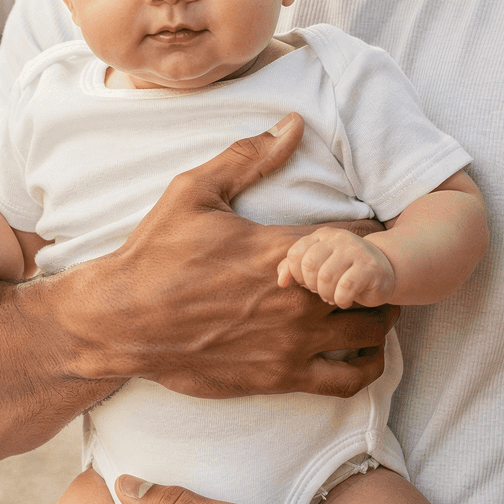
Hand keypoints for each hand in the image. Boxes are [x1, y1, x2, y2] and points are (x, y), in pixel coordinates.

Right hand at [75, 113, 397, 397]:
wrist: (121, 321)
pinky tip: (362, 350)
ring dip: (380, 316)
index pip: (360, 237)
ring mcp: (292, 342)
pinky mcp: (281, 377)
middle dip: (381, 273)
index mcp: (281, 250)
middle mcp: (296, 299)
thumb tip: (293, 124)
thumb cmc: (155, 254)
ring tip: (370, 303)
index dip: (371, 231)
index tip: (368, 228)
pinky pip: (349, 379)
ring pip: (373, 333)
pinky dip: (366, 365)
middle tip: (374, 267)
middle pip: (376, 286)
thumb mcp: (194, 192)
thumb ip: (248, 157)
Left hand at [276, 227, 395, 307]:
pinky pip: (345, 287)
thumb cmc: (345, 271)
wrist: (386, 270)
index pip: (295, 254)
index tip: (308, 284)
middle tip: (322, 292)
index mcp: (322, 236)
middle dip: (312, 286)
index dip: (297, 275)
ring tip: (333, 297)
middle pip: (309, 265)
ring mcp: (356, 250)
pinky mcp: (370, 267)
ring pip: (326, 278)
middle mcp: (338, 238)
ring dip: (327, 295)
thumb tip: (280, 282)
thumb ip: (294, 268)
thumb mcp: (319, 266)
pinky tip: (346, 300)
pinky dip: (341, 299)